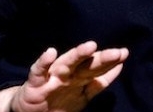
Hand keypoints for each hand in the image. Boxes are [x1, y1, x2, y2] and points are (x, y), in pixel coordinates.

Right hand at [0, 40, 128, 111]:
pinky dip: (44, 62)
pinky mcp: (35, 83)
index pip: (99, 70)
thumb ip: (99, 82)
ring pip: (66, 64)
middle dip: (102, 58)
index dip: (111, 63)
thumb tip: (121, 66)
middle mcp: (68, 74)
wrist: (27, 111)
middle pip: (87, 65)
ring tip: (90, 46)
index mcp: (80, 78)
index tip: (125, 53)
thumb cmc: (57, 98)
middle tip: (118, 52)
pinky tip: (50, 52)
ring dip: (78, 55)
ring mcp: (52, 77)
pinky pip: (39, 71)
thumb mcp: (82, 94)